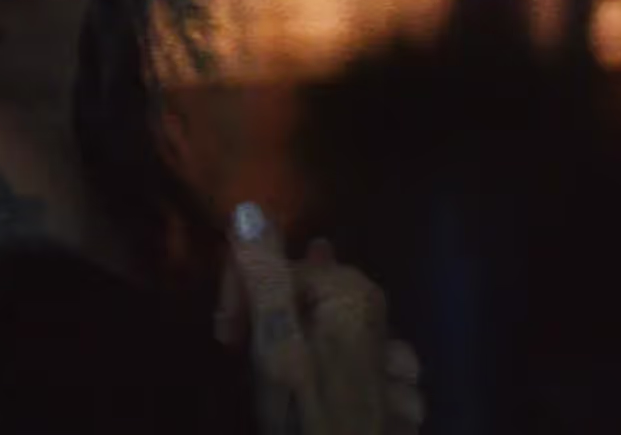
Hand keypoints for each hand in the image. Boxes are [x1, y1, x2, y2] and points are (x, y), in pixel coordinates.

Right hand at [215, 202, 424, 434]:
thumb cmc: (308, 422)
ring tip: (280, 379)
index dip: (240, 292)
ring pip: (330, 332)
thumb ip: (263, 276)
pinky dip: (332, 379)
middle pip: (305, 294)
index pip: (277, 264)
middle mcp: (379, 317)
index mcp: (350, 293)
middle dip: (268, 317)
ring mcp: (394, 366)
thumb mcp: (275, 349)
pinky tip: (323, 403)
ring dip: (300, 347)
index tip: (223, 335)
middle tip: (242, 357)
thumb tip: (248, 206)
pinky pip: (358, 374)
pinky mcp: (396, 408)